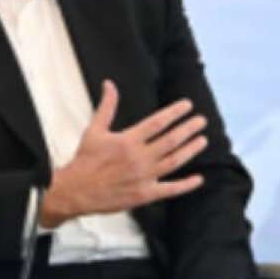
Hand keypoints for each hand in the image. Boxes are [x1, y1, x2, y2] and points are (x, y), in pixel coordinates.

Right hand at [39, 80, 207, 225]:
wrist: (76, 191)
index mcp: (127, 140)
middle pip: (171, 140)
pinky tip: (198, 179)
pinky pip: (170, 189)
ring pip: (174, 161)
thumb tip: (109, 84)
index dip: (175, 112)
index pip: (157, 122)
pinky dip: (186, 185)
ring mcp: (144, 177)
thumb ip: (107, 106)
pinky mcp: (145, 194)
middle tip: (201, 121)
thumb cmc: (85, 160)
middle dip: (188, 129)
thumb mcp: (94, 130)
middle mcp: (139, 158)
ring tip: (202, 140)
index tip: (188, 106)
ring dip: (190, 150)